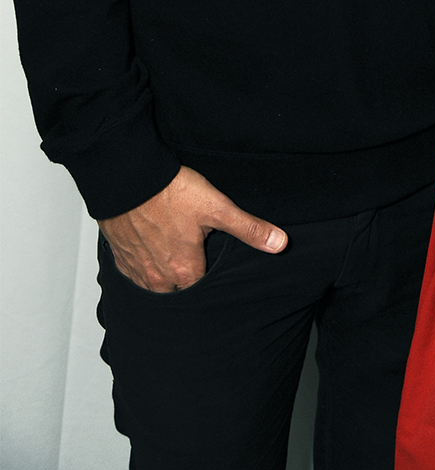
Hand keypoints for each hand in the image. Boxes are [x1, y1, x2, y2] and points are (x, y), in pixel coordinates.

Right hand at [97, 165, 287, 292]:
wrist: (127, 179)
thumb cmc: (171, 192)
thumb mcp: (217, 208)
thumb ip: (248, 228)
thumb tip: (280, 244)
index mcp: (184, 270)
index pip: (203, 289)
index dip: (210, 277)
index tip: (213, 265)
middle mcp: (158, 278)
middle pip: (178, 289)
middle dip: (187, 278)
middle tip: (194, 258)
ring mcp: (136, 269)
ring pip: (154, 285)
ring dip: (164, 274)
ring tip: (173, 254)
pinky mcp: (119, 258)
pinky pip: (134, 273)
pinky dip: (143, 265)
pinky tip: (150, 248)